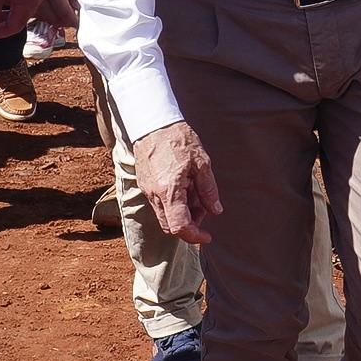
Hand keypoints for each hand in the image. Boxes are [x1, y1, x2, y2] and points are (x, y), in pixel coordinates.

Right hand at [134, 120, 222, 243]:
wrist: (152, 123)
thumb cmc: (178, 139)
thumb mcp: (201, 163)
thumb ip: (208, 190)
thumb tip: (215, 210)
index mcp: (169, 191)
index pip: (179, 227)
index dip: (194, 236)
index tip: (207, 236)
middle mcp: (155, 195)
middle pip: (170, 225)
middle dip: (190, 224)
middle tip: (205, 207)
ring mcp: (148, 191)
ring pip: (165, 215)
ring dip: (183, 213)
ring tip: (196, 192)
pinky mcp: (145, 185)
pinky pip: (160, 204)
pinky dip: (174, 203)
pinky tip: (186, 186)